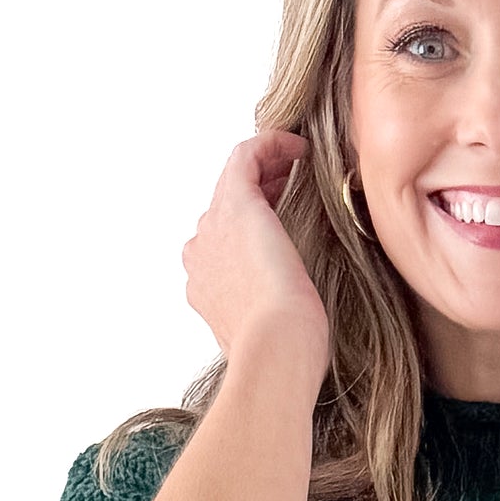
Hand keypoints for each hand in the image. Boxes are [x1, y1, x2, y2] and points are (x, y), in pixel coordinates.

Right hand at [182, 130, 328, 361]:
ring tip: (296, 159)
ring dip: (264, 165)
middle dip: (257, 192)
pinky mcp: (236, 207)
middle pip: (223, 210)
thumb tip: (297, 310)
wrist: (276, 349)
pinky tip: (299, 147)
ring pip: (232, 181)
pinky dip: (270, 145)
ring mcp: (213, 230)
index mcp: (204, 286)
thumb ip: (271, 316)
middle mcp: (200, 254)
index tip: (283, 215)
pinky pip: (245, 157)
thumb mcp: (272, 335)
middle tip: (292, 181)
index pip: (222, 242)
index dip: (253, 225)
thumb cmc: (286, 355)